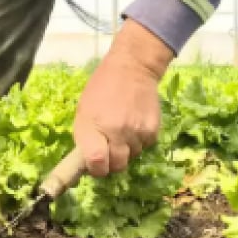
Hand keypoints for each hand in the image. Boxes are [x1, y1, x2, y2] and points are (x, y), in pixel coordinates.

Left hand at [73, 20, 173, 176]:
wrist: (132, 68)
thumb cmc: (101, 89)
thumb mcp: (83, 111)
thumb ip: (85, 138)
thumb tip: (89, 164)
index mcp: (94, 126)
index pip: (97, 163)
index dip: (97, 169)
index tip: (97, 165)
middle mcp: (117, 132)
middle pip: (117, 166)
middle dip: (112, 162)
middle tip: (109, 149)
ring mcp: (137, 132)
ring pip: (132, 156)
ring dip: (127, 149)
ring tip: (123, 128)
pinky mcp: (153, 130)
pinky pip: (145, 146)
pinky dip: (140, 140)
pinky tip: (135, 123)